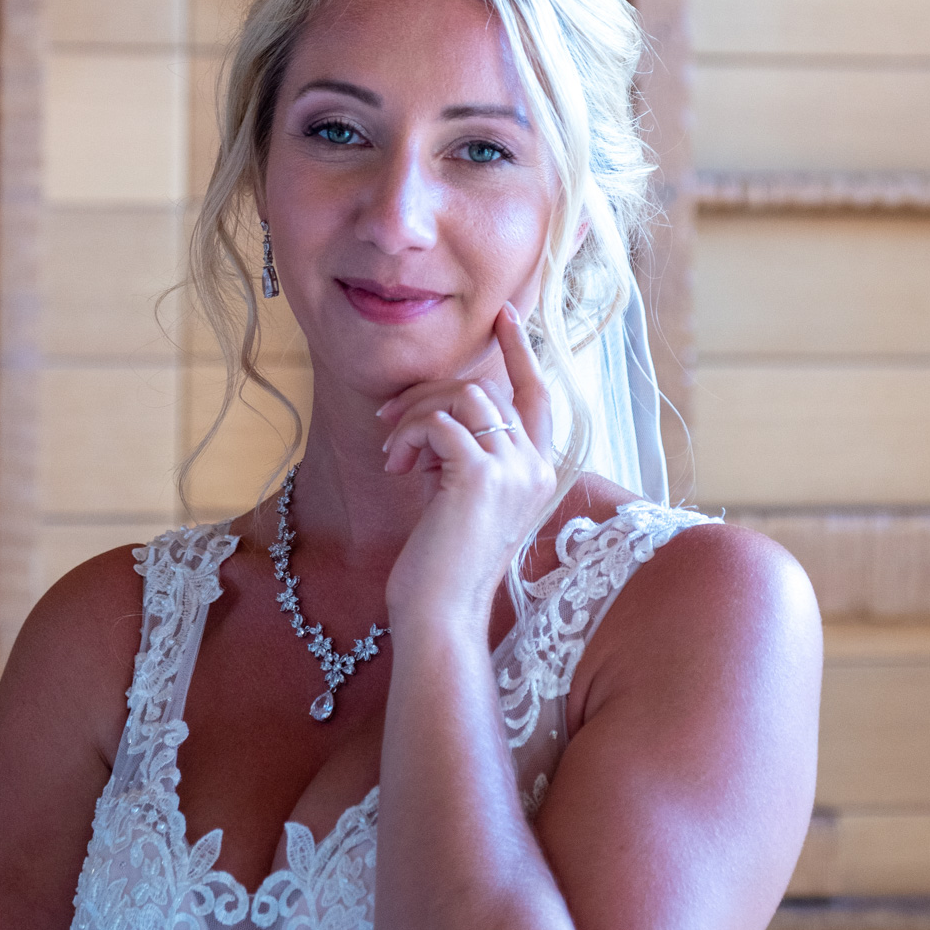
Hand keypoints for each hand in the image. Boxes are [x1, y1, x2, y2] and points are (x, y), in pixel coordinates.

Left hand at [378, 304, 555, 628]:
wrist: (440, 613)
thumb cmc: (443, 566)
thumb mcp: (463, 499)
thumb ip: (467, 455)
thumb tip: (440, 415)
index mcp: (538, 473)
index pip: (538, 396)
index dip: (523, 352)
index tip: (504, 316)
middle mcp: (535, 468)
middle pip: (488, 390)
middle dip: (432, 394)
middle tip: (390, 419)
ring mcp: (512, 470)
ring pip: (464, 397)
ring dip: (416, 416)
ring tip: (394, 452)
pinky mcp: (479, 476)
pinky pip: (438, 423)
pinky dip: (408, 435)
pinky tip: (395, 465)